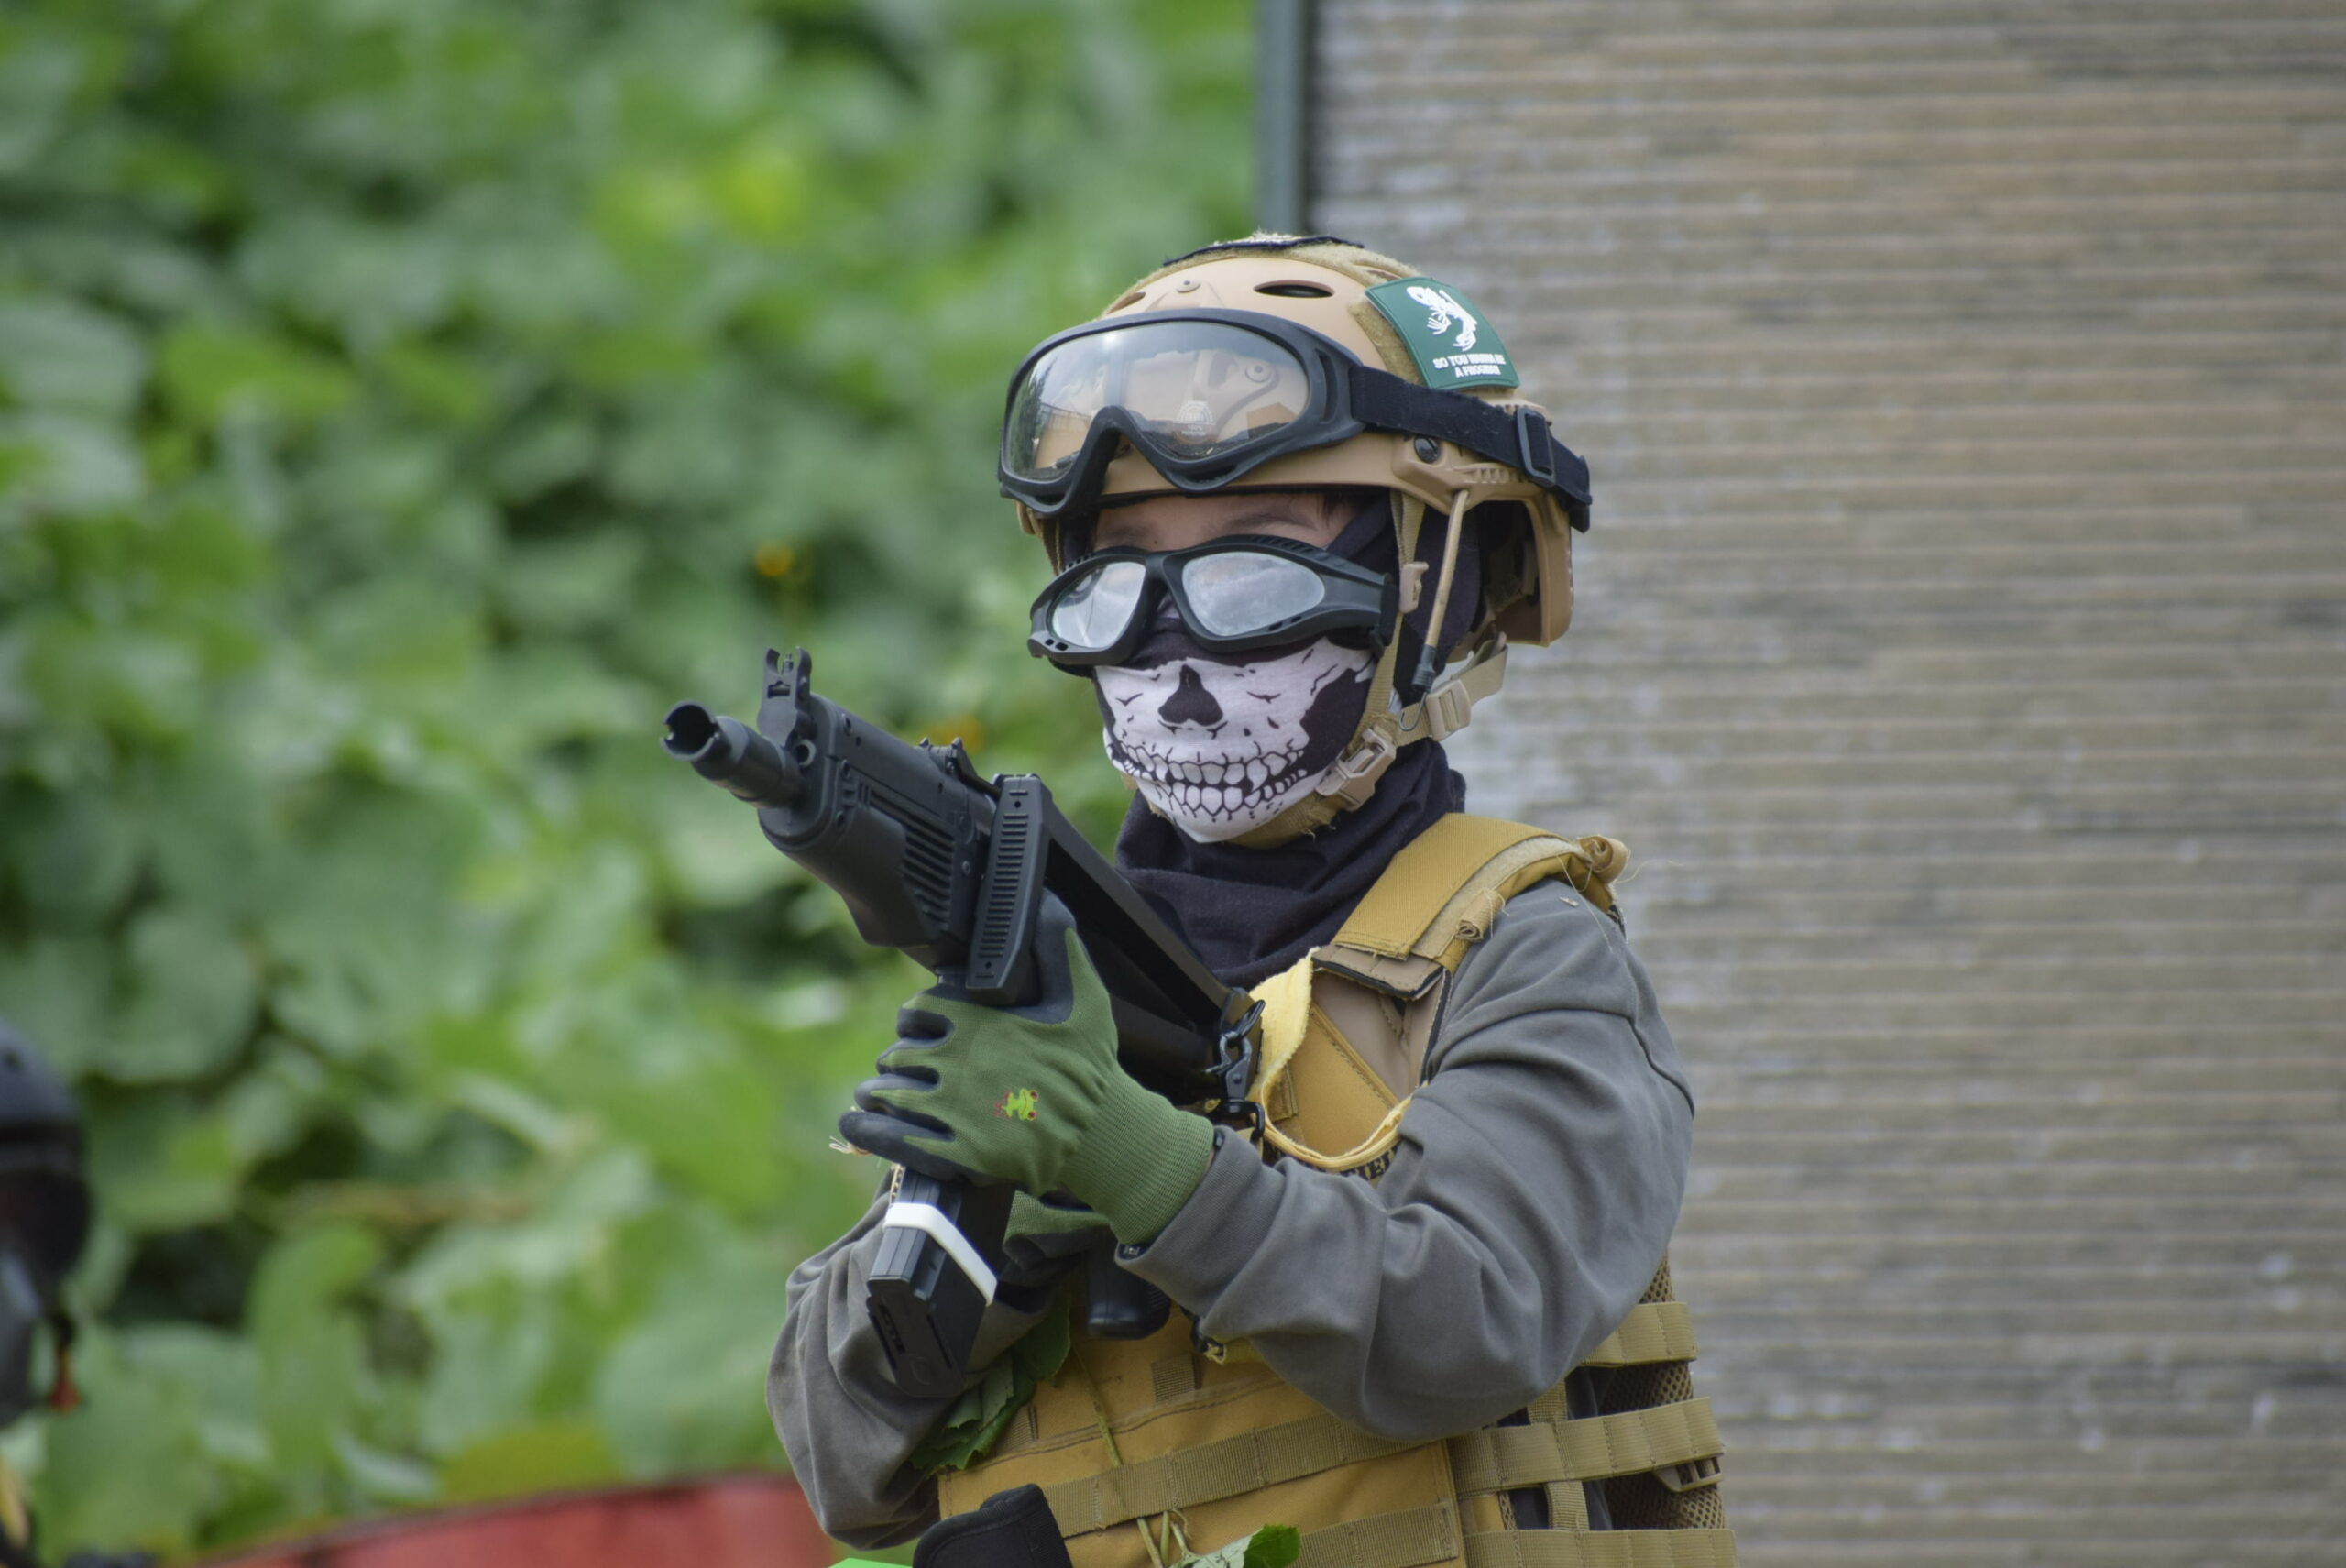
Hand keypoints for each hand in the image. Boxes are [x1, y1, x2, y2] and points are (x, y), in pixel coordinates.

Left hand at [838, 899, 1213, 1244]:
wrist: (1102, 1135)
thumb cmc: (1089, 1066)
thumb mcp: (1086, 1000)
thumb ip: (1060, 951)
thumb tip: (1045, 904)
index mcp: (979, 1023)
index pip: (917, 1011)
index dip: (913, 1020)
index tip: (919, 1029)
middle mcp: (959, 1062)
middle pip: (898, 1055)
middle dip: (898, 1060)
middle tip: (905, 1069)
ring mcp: (954, 1109)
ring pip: (888, 1093)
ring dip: (877, 1093)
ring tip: (876, 1096)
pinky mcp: (956, 1152)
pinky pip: (895, 1138)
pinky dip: (869, 1129)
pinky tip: (857, 1123)